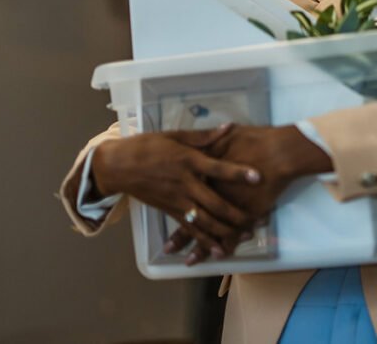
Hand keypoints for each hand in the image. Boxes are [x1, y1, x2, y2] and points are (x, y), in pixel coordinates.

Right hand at [91, 125, 261, 257]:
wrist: (117, 167)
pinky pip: (190, 229)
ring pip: (205, 221)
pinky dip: (204, 241)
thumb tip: (230, 126)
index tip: (258, 177)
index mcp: (189, 161)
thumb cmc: (147, 146)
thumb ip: (204, 136)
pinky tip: (219, 250)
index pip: (218, 169)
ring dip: (226, 231)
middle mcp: (185, 184)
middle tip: (258, 219)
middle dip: (238, 214)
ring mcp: (177, 201)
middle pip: (215, 203)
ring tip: (246, 235)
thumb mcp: (175, 135)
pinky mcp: (170, 212)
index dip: (238, 173)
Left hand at [164, 124, 332, 262]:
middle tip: (169, 249)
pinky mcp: (243, 213)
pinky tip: (218, 255)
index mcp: (201, 172)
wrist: (278, 152)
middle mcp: (208, 192)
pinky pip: (230, 234)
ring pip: (208, 230)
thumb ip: (210, 137)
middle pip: (192, 217)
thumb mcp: (225, 134)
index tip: (162, 215)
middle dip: (180, 236)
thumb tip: (197, 141)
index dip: (169, 203)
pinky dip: (224, 244)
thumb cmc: (254, 140)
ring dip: (199, 245)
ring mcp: (225, 205)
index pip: (181, 191)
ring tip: (189, 260)